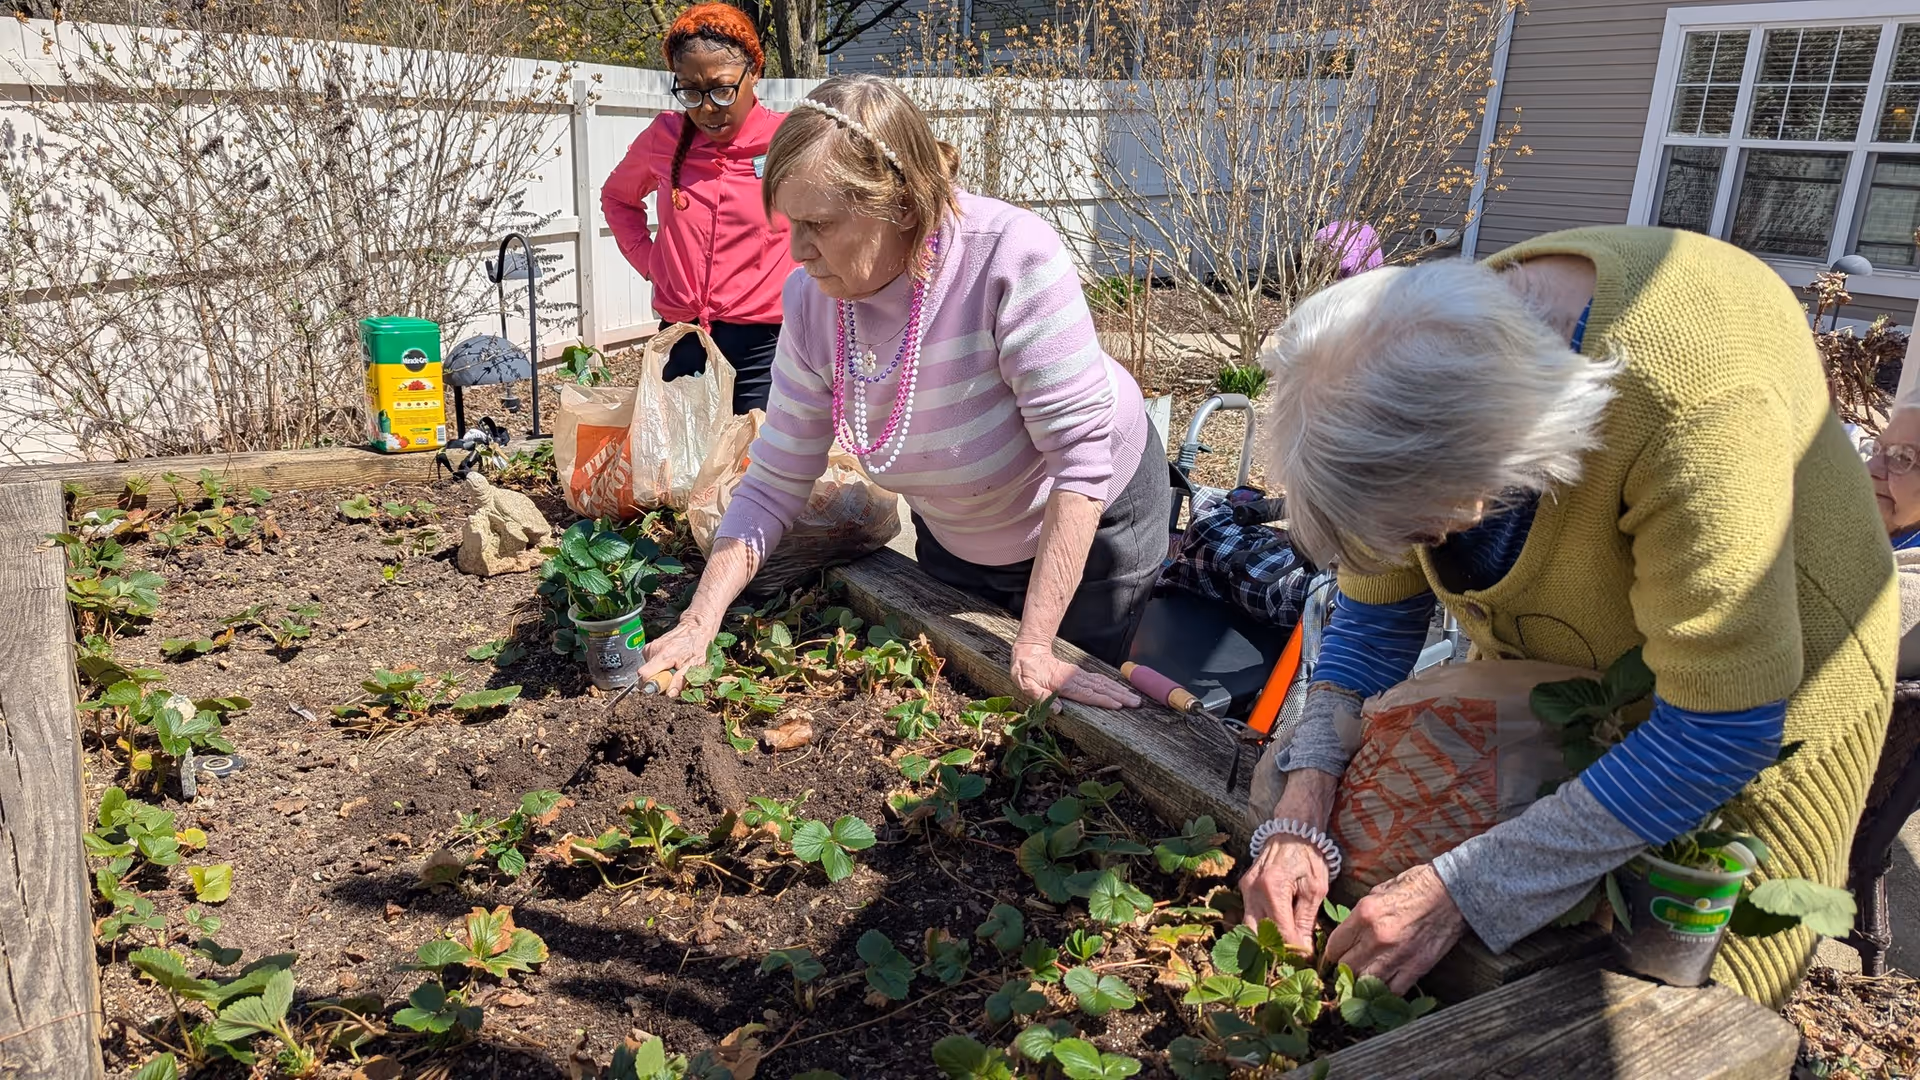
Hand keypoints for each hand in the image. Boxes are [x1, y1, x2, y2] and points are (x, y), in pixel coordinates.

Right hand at [636, 612, 718, 696]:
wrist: (696, 627)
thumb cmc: (698, 645)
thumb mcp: (695, 665)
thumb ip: (681, 680)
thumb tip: (670, 694)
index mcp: (663, 655)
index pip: (644, 675)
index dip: (651, 685)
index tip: (662, 688)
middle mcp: (653, 650)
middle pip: (644, 674)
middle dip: (656, 680)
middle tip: (671, 677)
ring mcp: (650, 647)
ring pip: (648, 669)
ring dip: (659, 673)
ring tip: (672, 667)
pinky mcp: (650, 647)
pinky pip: (650, 664)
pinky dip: (658, 666)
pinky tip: (669, 662)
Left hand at [1010, 639, 1140, 709]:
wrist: (1030, 650)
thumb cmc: (1026, 670)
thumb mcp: (1025, 685)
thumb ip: (1040, 697)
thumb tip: (1057, 710)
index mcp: (1064, 684)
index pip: (1087, 694)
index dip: (1103, 700)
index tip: (1118, 705)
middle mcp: (1075, 679)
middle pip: (1101, 688)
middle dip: (1120, 696)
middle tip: (1136, 703)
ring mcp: (1079, 675)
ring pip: (1103, 683)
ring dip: (1120, 690)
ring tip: (1135, 698)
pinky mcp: (1080, 674)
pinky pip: (1099, 679)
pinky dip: (1112, 684)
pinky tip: (1121, 689)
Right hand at [1239, 836, 1329, 955]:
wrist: (1291, 830)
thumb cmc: (1308, 856)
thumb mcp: (1315, 889)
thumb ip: (1306, 920)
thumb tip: (1303, 949)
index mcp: (1272, 888)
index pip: (1280, 931)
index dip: (1294, 949)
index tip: (1307, 959)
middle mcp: (1252, 890)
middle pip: (1257, 933)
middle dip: (1274, 950)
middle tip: (1293, 959)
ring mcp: (1245, 889)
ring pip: (1249, 926)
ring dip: (1266, 941)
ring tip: (1286, 949)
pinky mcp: (1244, 888)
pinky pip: (1250, 914)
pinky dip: (1262, 928)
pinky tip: (1276, 934)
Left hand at [1323, 863, 1463, 994]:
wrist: (1453, 893)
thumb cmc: (1416, 886)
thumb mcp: (1379, 891)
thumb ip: (1360, 916)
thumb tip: (1348, 934)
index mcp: (1365, 914)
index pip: (1334, 947)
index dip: (1333, 954)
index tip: (1337, 956)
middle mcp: (1377, 938)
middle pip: (1346, 968)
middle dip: (1343, 970)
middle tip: (1347, 969)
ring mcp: (1397, 955)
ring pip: (1365, 984)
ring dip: (1361, 984)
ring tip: (1362, 981)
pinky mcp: (1416, 968)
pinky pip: (1392, 991)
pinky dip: (1385, 992)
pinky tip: (1384, 986)